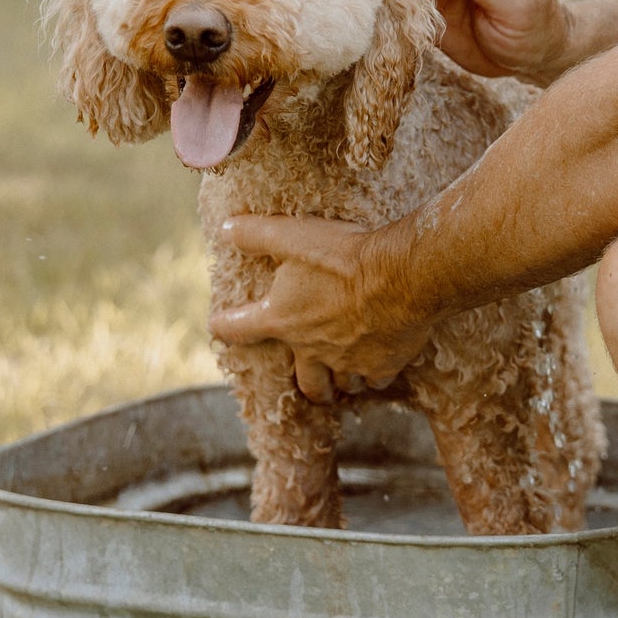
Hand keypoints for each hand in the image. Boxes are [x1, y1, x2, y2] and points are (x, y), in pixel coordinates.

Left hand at [209, 213, 432, 404]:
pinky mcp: (382, 365)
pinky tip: (378, 367)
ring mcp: (348, 362)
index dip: (225, 326)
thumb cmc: (344, 257)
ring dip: (340, 382)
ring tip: (346, 378)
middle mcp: (311, 349)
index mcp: (282, 319)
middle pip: (306, 381)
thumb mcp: (292, 235)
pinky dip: (373, 375)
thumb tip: (227, 230)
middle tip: (312, 387)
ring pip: (341, 383)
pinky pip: (375, 380)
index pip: (240, 327)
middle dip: (307, 385)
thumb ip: (256, 234)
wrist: (400, 276)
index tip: (217, 327)